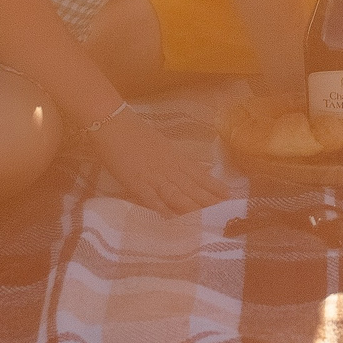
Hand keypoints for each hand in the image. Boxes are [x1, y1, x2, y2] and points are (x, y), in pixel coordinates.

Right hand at [89, 112, 228, 214]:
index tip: (229, 196)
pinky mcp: (135, 182)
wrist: (113, 123)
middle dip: (208, 201)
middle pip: (191, 187)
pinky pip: (150, 198)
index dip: (214, 186)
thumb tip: (187, 171)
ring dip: (191, 207)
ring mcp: (152, 175)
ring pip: (176, 194)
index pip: (199, 174)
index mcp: (174, 157)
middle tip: (224, 213)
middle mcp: (168, 168)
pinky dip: (161, 208)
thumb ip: (173, 160)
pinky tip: (172, 219)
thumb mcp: (161, 145)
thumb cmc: (135, 133)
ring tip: (206, 218)